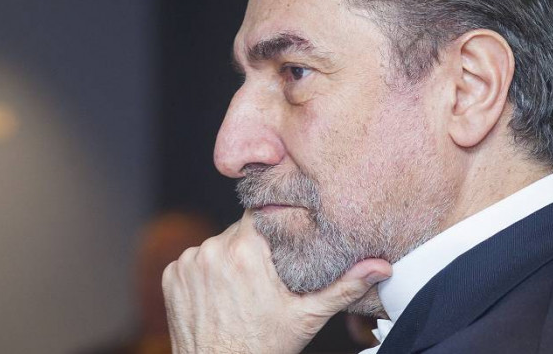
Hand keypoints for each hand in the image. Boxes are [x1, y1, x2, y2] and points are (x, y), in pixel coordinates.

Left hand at [162, 210, 391, 353]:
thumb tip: (380, 267)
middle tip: (265, 273)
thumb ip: (343, 286)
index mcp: (246, 251)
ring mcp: (188, 262)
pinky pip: (193, 259)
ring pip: (216, 244)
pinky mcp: (172, 274)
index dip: (273, 220)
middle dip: (253, 245)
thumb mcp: (306, 316)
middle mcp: (212, 249)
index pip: (261, 212)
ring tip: (240, 288)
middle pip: (239, 230)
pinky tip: (217, 294)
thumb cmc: (262, 347)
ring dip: (227, 258)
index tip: (282, 232)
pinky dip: (205, 271)